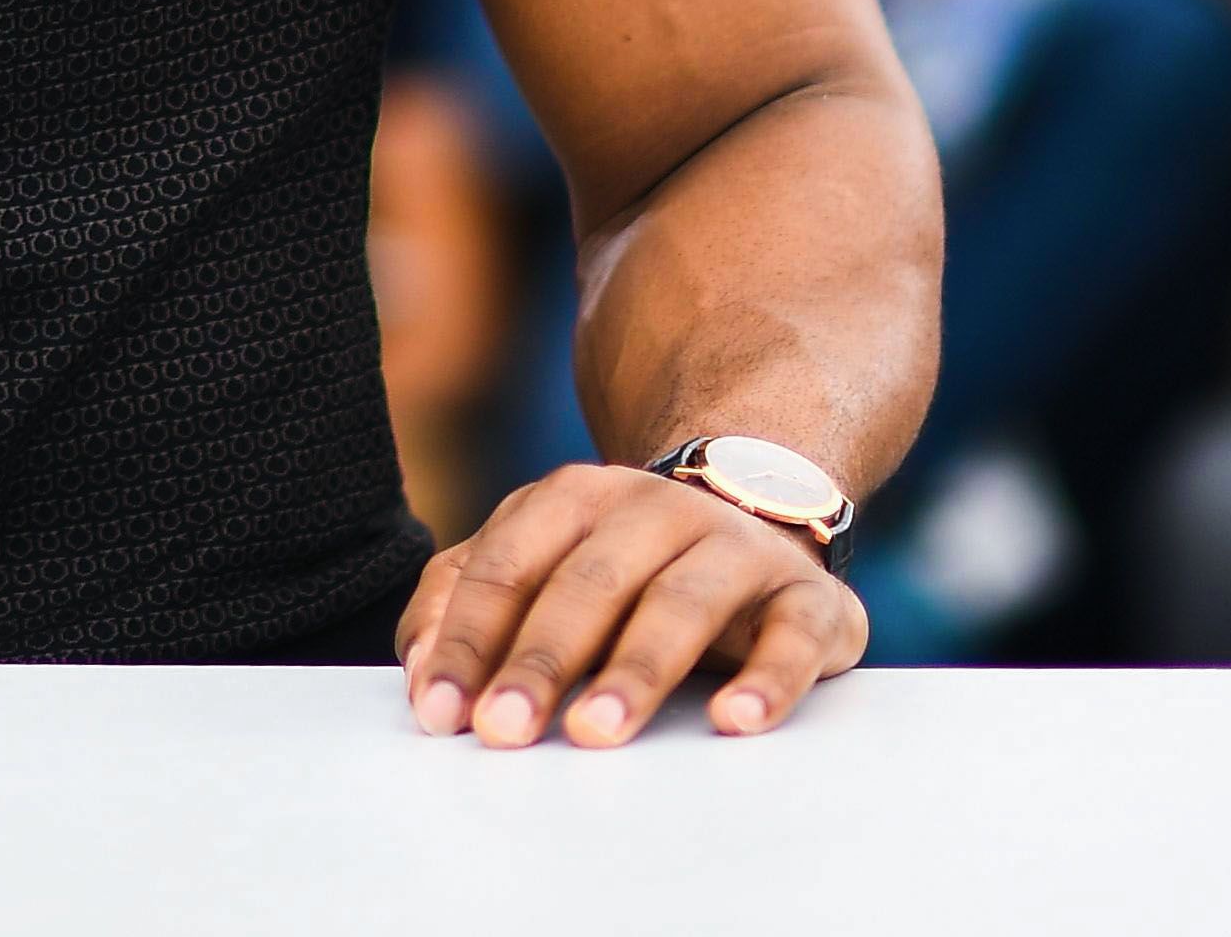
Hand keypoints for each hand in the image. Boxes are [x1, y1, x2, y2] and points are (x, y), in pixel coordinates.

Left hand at [401, 461, 862, 747]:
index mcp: (576, 498)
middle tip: (503, 732)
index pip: (508, 567)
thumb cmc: (622, 566)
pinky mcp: (808, 597)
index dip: (468, 641)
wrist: (758, 510)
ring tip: (595, 733)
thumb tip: (422, 672)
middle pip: (590, 584)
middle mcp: (656, 510)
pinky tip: (735, 721)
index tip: (439, 714)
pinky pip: (794, 635)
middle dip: (540, 660)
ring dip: (636, 671)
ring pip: (682, 603)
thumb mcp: (537, 564)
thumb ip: (464, 602)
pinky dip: (768, 678)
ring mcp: (736, 548)